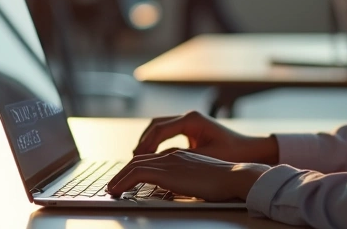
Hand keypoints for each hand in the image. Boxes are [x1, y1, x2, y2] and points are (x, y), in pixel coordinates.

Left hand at [107, 149, 268, 201]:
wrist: (234, 176)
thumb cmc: (225, 182)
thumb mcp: (202, 180)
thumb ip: (188, 180)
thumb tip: (178, 189)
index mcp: (181, 156)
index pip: (152, 159)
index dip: (137, 168)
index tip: (128, 179)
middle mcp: (172, 155)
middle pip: (140, 160)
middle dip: (124, 172)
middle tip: (114, 184)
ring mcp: (169, 161)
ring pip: (134, 165)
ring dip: (119, 178)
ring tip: (111, 189)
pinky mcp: (166, 171)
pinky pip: (137, 173)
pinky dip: (123, 181)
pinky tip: (117, 191)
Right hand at [132, 111, 278, 164]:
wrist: (250, 151)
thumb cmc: (233, 154)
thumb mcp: (206, 157)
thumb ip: (181, 157)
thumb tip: (158, 161)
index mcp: (192, 119)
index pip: (160, 129)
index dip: (146, 144)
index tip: (137, 158)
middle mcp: (189, 117)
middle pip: (156, 125)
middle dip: (143, 141)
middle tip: (134, 157)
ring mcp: (189, 121)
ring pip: (160, 127)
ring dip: (148, 140)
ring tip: (139, 157)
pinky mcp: (190, 129)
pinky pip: (167, 132)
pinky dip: (157, 142)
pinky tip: (152, 155)